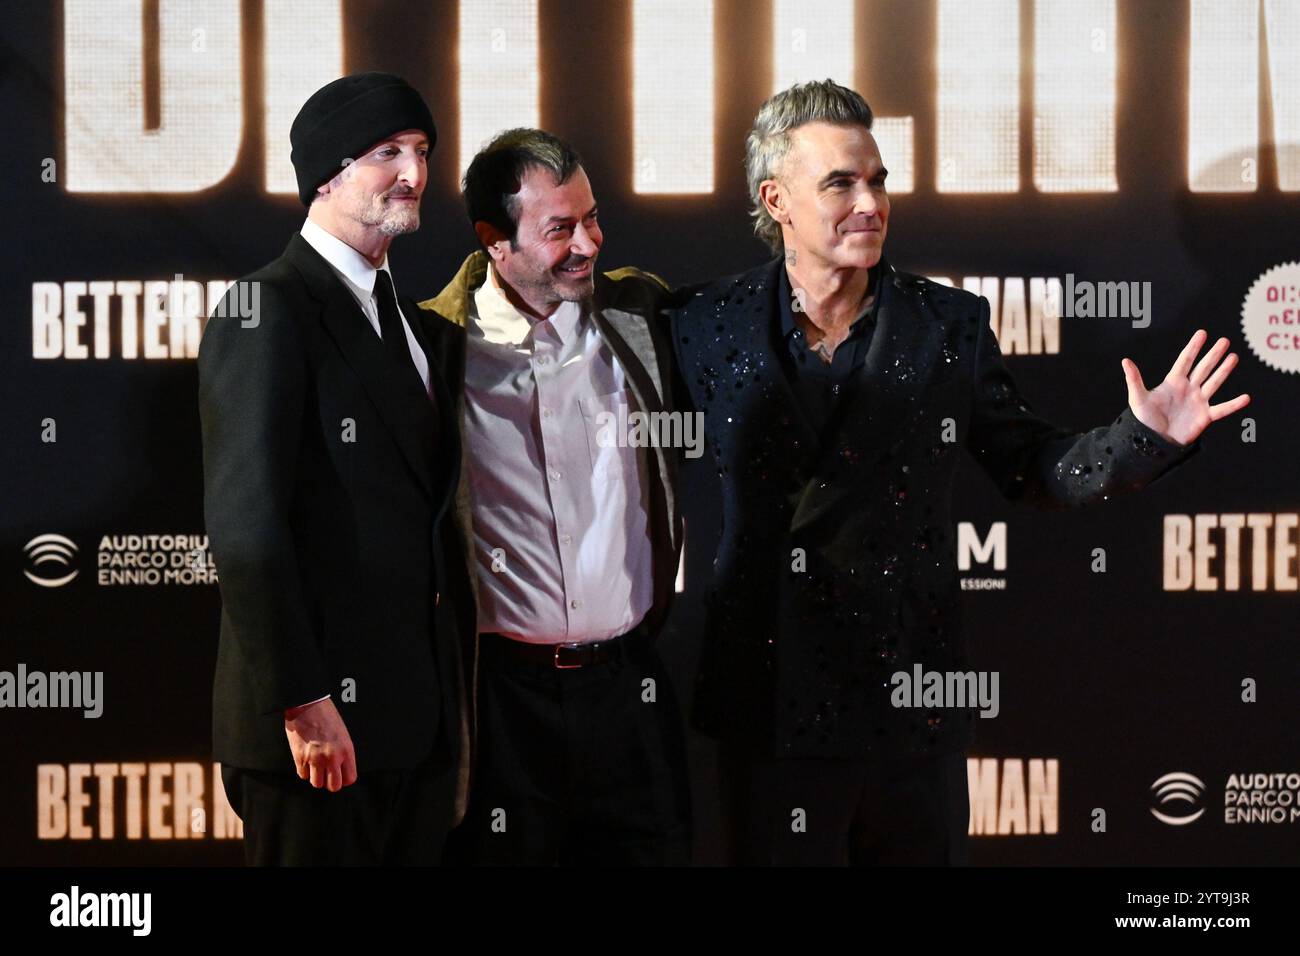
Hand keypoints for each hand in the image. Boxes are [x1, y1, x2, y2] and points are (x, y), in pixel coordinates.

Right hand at [283, 697, 356, 791]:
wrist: (307, 705)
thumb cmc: (326, 716)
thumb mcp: (342, 734)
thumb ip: (343, 753)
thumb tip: (340, 769)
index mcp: (346, 750)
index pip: (350, 778)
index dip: (344, 779)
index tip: (339, 775)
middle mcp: (332, 757)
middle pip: (334, 786)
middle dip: (330, 782)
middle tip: (326, 774)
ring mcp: (315, 758)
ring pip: (317, 783)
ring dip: (316, 777)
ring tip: (315, 766)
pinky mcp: (300, 757)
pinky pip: (302, 775)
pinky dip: (304, 771)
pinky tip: (305, 761)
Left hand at [1122, 329, 1250, 445]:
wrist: (1153, 442)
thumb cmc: (1144, 420)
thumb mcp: (1138, 398)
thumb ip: (1134, 379)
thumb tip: (1125, 361)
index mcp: (1173, 382)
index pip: (1185, 360)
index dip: (1193, 347)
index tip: (1202, 333)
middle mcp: (1188, 389)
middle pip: (1203, 368)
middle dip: (1213, 355)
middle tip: (1224, 341)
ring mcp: (1198, 401)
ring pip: (1214, 382)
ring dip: (1224, 371)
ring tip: (1234, 357)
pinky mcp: (1205, 416)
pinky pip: (1222, 409)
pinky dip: (1234, 405)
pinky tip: (1246, 398)